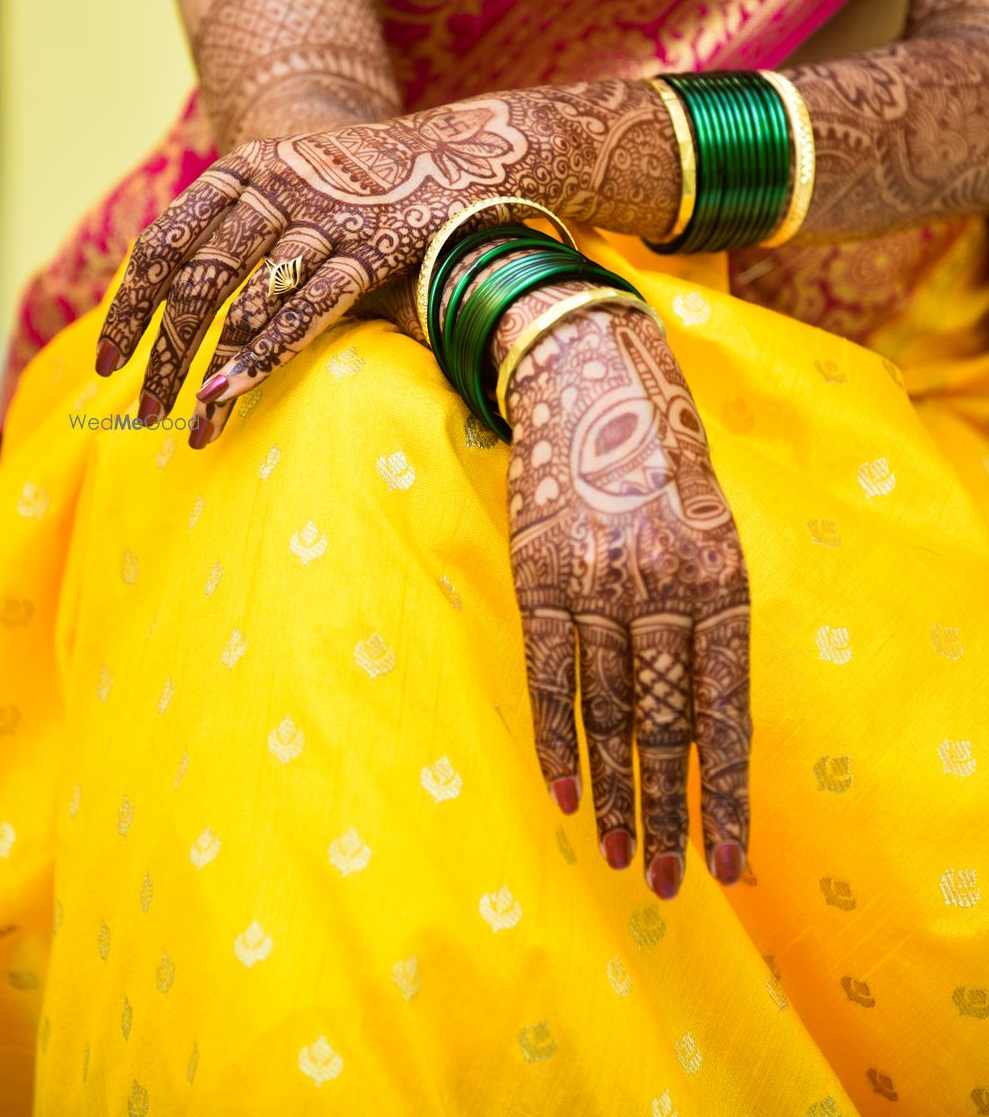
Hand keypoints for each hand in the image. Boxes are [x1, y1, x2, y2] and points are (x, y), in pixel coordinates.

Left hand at [92, 81, 680, 440]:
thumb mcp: (307, 191)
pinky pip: (308, 305)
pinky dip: (266, 351)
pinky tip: (233, 390)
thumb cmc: (383, 190)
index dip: (131, 302)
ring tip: (191, 425)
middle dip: (164, 352)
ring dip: (210, 367)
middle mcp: (278, 185)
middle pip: (197, 278)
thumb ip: (258, 237)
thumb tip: (205, 312)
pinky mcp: (374, 245)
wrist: (475, 151)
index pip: (166, 239)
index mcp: (250, 167)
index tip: (111, 356)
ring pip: (245, 298)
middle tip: (145, 409)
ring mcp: (327, 213)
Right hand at [501, 301, 750, 896]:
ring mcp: (594, 583)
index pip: (725, 713)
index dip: (725, 795)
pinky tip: (564, 793)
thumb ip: (713, 620)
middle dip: (665, 813)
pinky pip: (548, 675)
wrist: (593, 383)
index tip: (727, 864)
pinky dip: (556, 739)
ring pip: (606, 712)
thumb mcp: (714, 534)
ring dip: (611, 792)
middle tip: (662, 881)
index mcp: (720, 581)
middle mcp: (660, 587)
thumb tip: (707, 726)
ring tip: (616, 855)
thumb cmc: (664, 468)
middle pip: (663, 725)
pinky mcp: (538, 575)